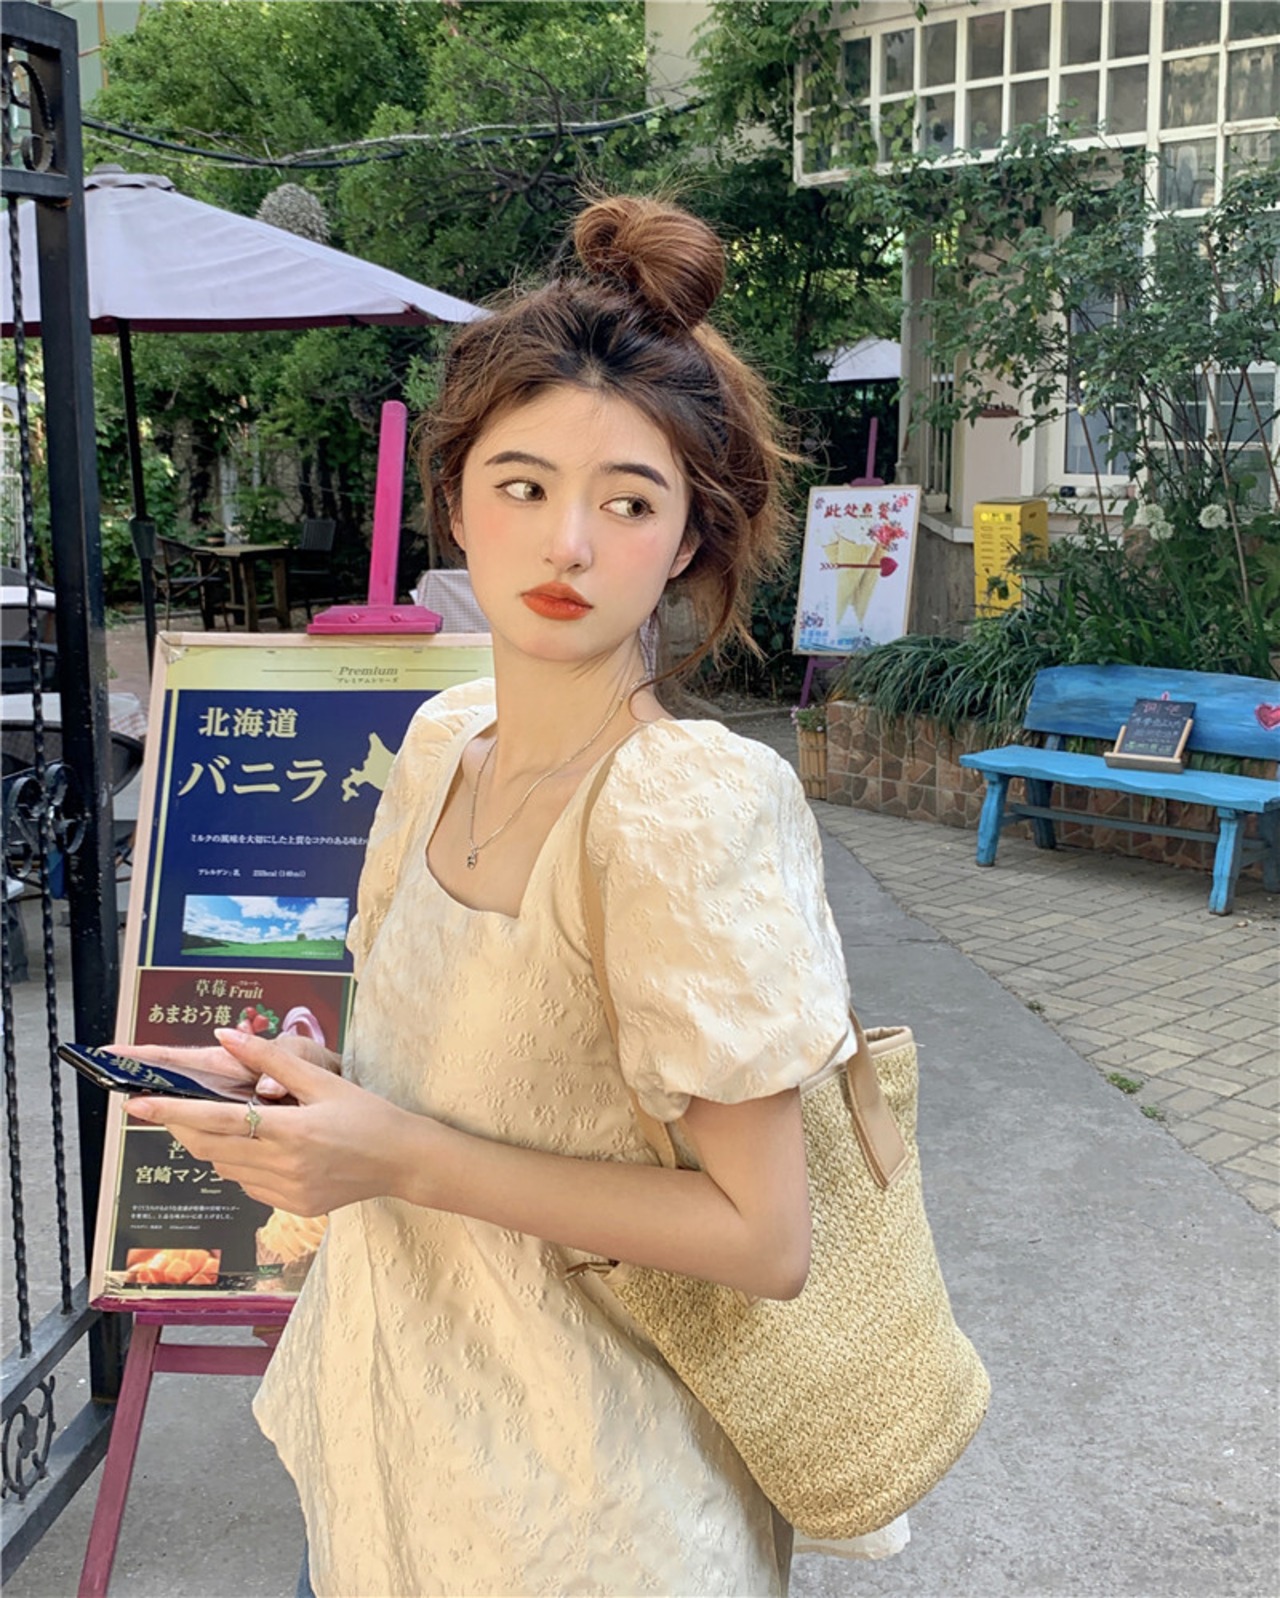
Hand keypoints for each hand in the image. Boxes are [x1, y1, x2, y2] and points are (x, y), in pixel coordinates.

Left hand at [126, 1029, 422, 1215]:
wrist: (402, 1160)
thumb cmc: (367, 1113)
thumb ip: (270, 1060)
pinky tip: (255, 1147)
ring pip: (226, 1168)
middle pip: (211, 1147)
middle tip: (163, 1108)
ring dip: (212, 1144)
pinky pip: (249, 1184)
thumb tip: (226, 1037)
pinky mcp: (292, 1206)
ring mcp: (286, 1192)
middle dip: (182, 1126)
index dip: (173, 1111)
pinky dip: (240, 1163)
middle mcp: (283, 1166)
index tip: (137, 1103)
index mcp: (290, 1130)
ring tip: (213, 1122)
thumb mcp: (322, 1079)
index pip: (216, 1120)